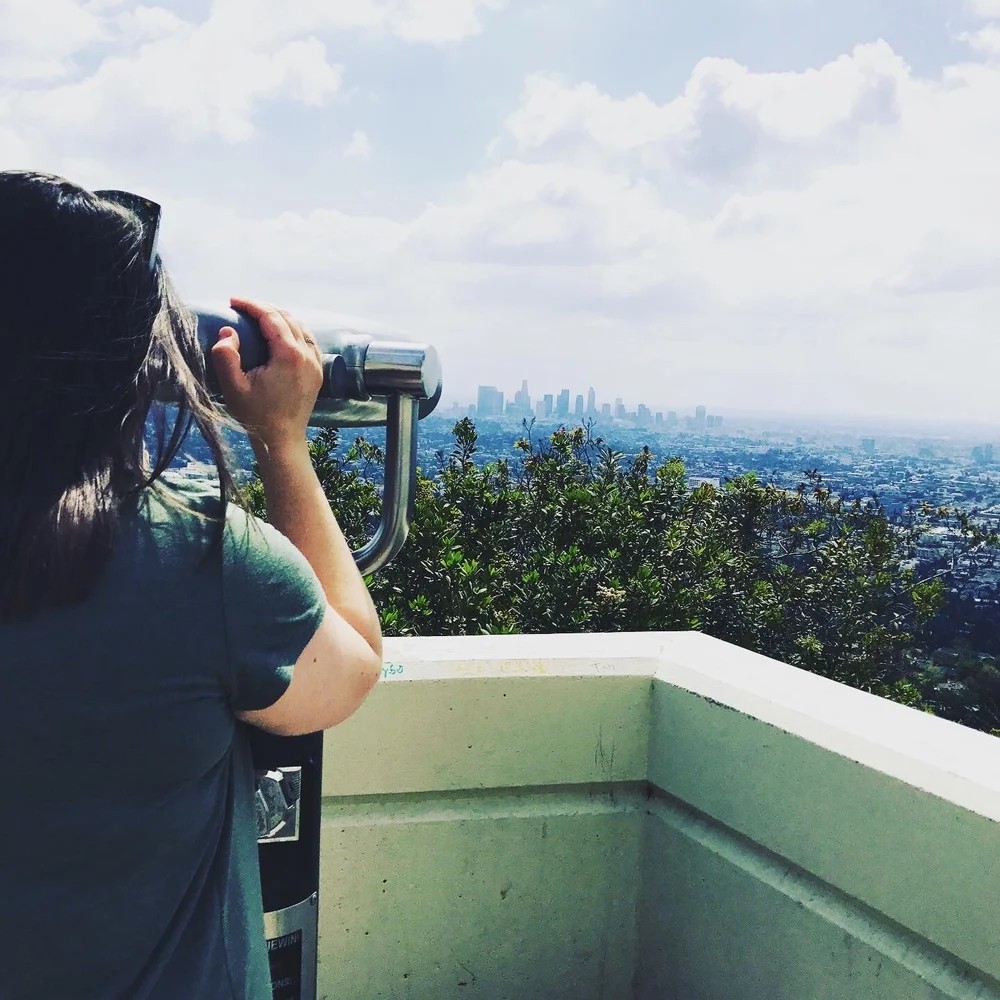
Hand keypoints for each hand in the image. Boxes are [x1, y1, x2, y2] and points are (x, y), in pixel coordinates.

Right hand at [210, 296, 322, 453]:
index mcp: (289, 355)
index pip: (271, 317)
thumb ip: (226, 356)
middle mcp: (307, 355)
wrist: (282, 440)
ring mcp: (316, 363)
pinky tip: (280, 333)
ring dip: (280, 317)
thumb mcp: (233, 387)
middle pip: (287, 317)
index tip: (233, 301)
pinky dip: (294, 330)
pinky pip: (308, 340)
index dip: (251, 305)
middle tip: (242, 307)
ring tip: (258, 316)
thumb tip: (227, 331)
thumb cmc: (256, 416)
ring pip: (300, 327)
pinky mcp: (317, 372)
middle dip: (264, 307)